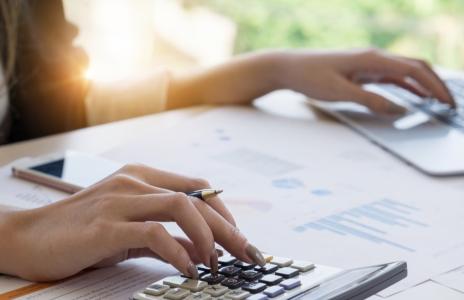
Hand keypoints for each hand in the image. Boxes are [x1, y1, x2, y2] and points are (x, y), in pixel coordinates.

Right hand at [0, 164, 264, 281]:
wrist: (28, 237)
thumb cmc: (80, 231)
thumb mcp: (128, 228)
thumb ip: (163, 234)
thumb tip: (199, 251)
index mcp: (143, 177)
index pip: (199, 187)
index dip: (225, 212)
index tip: (239, 238)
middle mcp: (134, 181)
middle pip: (198, 198)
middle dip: (230, 228)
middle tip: (248, 254)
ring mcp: (120, 200)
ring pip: (182, 206)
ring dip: (209, 236)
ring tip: (217, 262)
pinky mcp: (105, 225)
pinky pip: (153, 233)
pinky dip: (178, 251)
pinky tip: (187, 268)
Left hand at [278, 48, 454, 113]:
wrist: (288, 67)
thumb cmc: (309, 76)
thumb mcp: (340, 92)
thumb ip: (371, 101)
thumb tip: (398, 110)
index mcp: (372, 59)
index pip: (414, 71)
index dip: (434, 87)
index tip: (448, 103)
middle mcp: (374, 57)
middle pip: (415, 67)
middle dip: (436, 85)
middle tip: (450, 105)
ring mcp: (368, 63)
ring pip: (405, 72)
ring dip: (423, 86)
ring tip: (438, 103)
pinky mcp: (361, 71)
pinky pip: (390, 77)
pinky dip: (406, 87)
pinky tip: (413, 98)